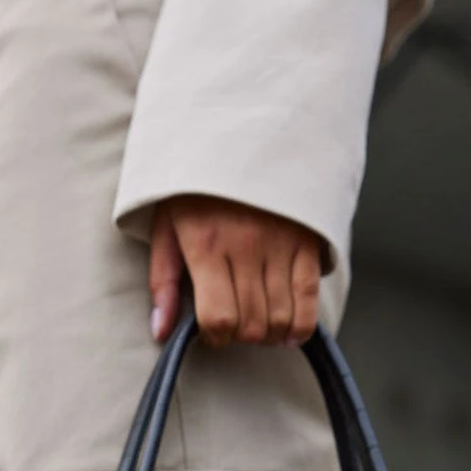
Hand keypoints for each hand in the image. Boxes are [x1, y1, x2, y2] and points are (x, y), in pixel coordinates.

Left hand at [149, 195, 323, 348]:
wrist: (241, 134)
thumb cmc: (196, 187)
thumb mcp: (166, 226)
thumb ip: (163, 282)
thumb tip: (162, 332)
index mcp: (206, 245)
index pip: (218, 318)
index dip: (216, 337)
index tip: (212, 331)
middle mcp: (246, 246)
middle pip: (252, 324)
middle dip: (241, 337)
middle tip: (235, 325)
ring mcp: (280, 243)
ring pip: (280, 318)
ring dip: (268, 335)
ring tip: (258, 324)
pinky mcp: (306, 240)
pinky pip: (309, 298)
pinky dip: (301, 325)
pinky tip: (288, 332)